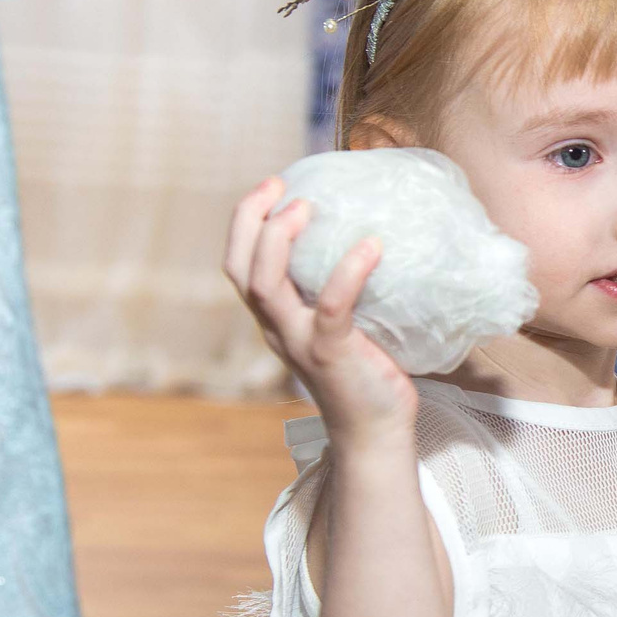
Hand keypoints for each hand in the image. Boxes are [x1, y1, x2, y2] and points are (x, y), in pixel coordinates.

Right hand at [224, 178, 414, 447]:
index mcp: (275, 319)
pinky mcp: (332, 354)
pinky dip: (348, 272)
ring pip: (265, 286)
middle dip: (249, 220)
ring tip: (306, 207)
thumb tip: (371, 233)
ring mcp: (300, 342)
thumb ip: (341, 289)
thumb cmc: (368, 372)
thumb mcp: (344, 325)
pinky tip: (370, 246)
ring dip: (279, 240)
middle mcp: (277, 328)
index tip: (272, 186)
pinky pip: (331, 307)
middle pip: (239, 269)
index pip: (239, 265)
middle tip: (278, 184)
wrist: (376, 432)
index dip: (246, 223)